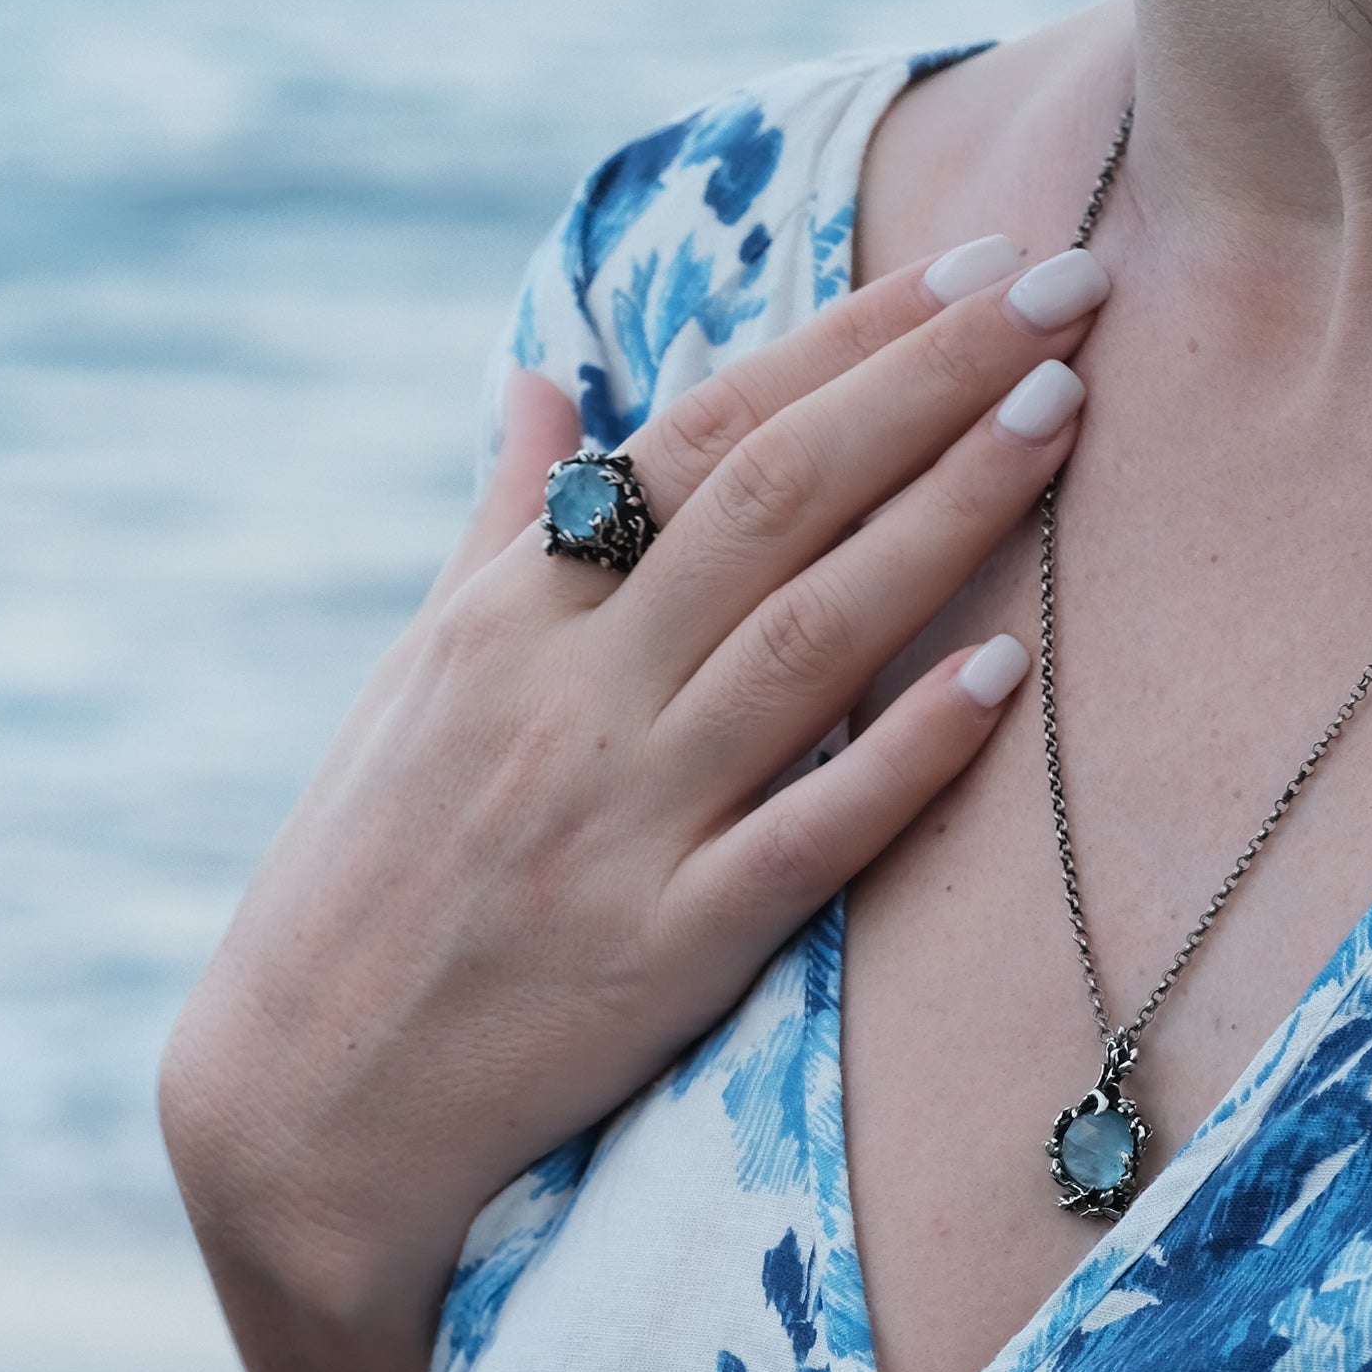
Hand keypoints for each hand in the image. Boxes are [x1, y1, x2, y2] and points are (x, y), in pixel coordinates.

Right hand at [162, 230, 1110, 1355]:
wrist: (304, 1105)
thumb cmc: (361, 886)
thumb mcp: (411, 686)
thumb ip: (500, 527)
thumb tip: (546, 380)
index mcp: (505, 617)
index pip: (697, 436)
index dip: (844, 341)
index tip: (968, 266)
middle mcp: (565, 697)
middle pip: (774, 500)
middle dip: (929, 380)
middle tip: (1066, 288)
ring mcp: (618, 822)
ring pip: (807, 638)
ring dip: (944, 515)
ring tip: (1062, 415)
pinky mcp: (663, 952)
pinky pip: (807, 835)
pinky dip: (905, 752)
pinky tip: (1004, 673)